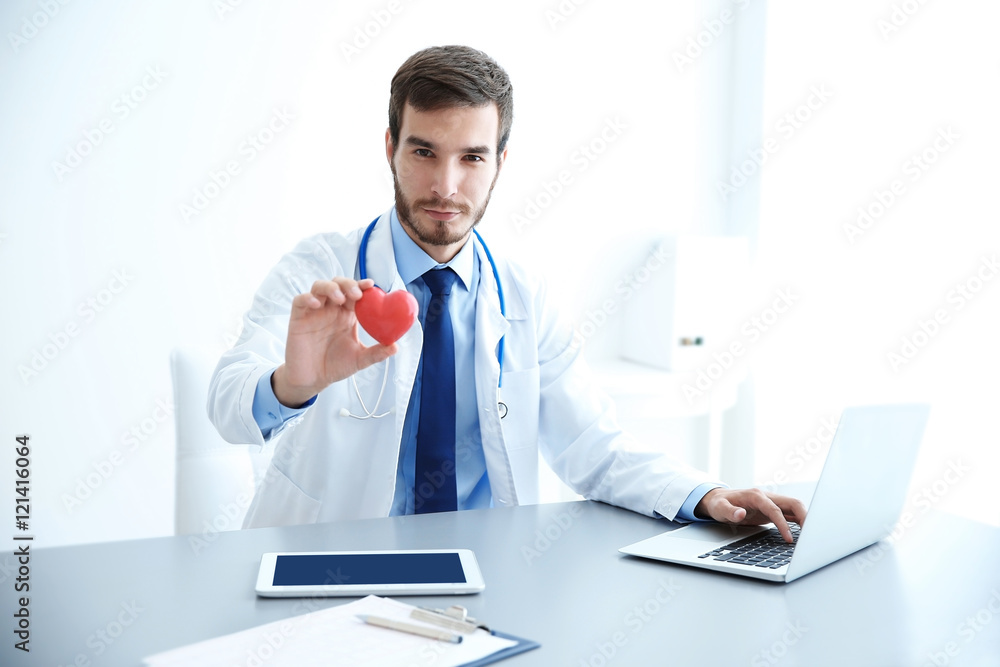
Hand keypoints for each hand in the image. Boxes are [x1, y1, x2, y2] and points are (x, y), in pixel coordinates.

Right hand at [272, 278, 396, 406]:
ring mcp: (314, 312)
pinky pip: (300, 301)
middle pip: (338, 284)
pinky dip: (308, 298)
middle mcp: (331, 309)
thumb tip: (395, 346)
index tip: (371, 285)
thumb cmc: (335, 366)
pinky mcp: (298, 318)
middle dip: (348, 283)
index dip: (362, 286)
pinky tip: (316, 304)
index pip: (355, 293)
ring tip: (340, 298)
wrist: (313, 379)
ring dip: (330, 287)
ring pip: (319, 287)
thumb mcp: (359, 360)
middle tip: (356, 294)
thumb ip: (376, 353)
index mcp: (347, 315)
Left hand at [694, 488, 806, 542]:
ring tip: (811, 536)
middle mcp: (767, 497)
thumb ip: (729, 511)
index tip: (789, 539)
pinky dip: (799, 521)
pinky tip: (804, 533)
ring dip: (805, 519)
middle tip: (811, 536)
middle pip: (793, 503)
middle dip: (805, 517)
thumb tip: (740, 513)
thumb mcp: (719, 508)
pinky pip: (790, 514)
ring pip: (795, 507)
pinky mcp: (772, 509)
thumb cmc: (719, 503)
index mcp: (755, 496)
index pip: (776, 510)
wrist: (717, 498)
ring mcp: (771, 502)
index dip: (784, 525)